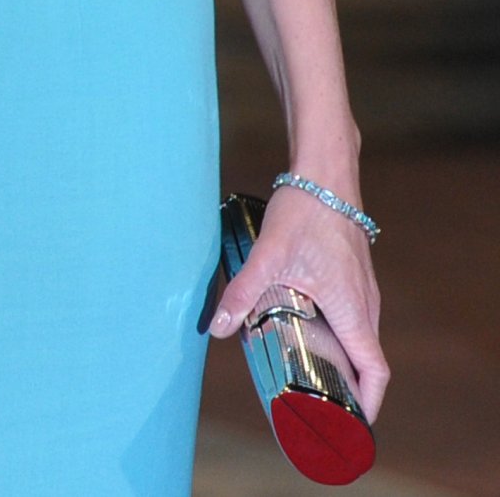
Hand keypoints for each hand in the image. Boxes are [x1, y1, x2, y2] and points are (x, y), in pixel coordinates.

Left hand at [210, 183, 389, 422]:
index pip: (375, 371)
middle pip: (369, 360)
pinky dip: (344, 334)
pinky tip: (313, 327)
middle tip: (321, 406)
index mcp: (352, 308)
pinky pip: (358, 316)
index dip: (366, 403)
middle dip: (351, 388)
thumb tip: (218, 329)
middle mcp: (366, 303)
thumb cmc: (305, 211)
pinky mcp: (357, 272)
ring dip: (347, 360)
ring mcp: (365, 286)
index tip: (348, 422)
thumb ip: (243, 294)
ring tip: (314, 373)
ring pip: (364, 337)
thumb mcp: (268, 255)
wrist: (325, 170)